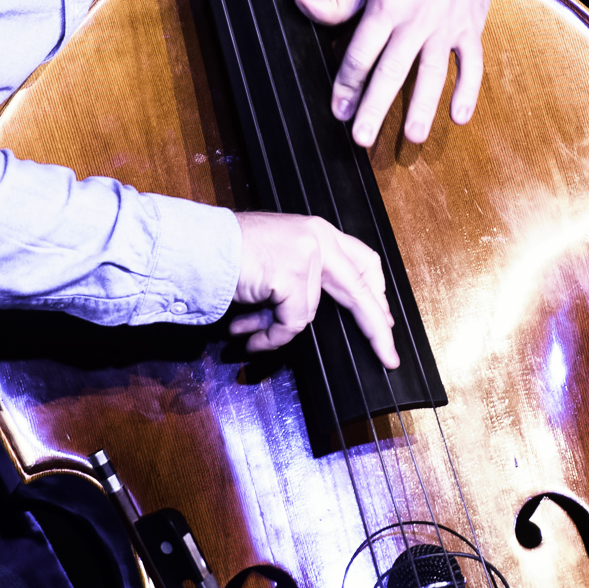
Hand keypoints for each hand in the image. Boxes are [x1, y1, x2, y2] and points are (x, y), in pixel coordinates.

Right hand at [231, 212, 399, 367]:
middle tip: (389, 356)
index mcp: (318, 231)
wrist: (199, 248)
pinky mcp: (290, 275)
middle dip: (377, 329)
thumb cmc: (229, 254)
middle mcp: (318, 238)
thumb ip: (304, 275)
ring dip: (279, 331)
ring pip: (310, 313)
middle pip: (360, 290)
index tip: (384, 316)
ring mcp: (306, 255)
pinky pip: (291, 323)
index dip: (376, 292)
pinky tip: (249, 336)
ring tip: (252, 336)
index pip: (363, 260)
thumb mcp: (277, 255)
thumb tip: (320, 312)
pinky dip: (270, 336)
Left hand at [296, 0, 502, 146]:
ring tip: (411, 137)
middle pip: (391, 70)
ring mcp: (446, 25)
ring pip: (432, 74)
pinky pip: (471, 65)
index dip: (347, 84)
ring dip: (422, 107)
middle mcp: (416, 19)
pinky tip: (459, 117)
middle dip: (374, 106)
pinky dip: (468, 91)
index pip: (361, 53)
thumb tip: (300, 6)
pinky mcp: (470, 27)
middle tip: (361, 138)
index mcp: (386, 5)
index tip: (338, 109)